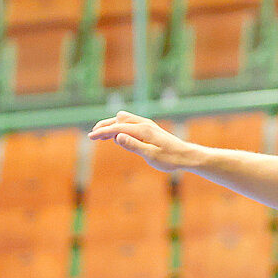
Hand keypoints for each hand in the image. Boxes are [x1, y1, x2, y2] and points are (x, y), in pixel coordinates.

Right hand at [88, 111, 202, 173]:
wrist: (186, 156)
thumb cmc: (170, 158)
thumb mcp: (150, 155)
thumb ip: (133, 145)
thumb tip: (117, 136)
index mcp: (143, 130)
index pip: (117, 128)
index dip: (103, 132)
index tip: (91, 137)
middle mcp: (144, 124)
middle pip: (118, 119)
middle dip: (104, 126)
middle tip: (93, 136)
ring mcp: (147, 125)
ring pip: (124, 119)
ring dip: (111, 125)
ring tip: (101, 136)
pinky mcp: (149, 129)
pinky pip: (130, 123)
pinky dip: (120, 126)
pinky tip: (117, 136)